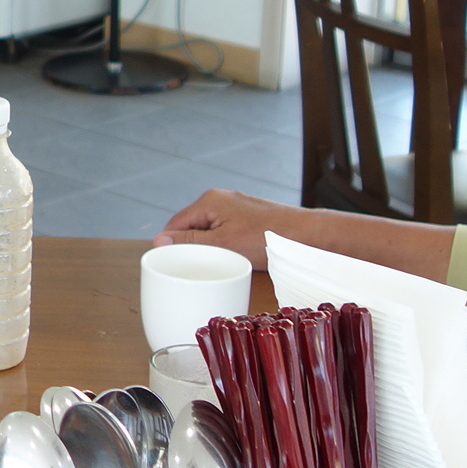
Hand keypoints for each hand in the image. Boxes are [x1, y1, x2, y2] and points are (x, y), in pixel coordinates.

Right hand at [152, 188, 298, 262]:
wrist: (306, 235)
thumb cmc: (267, 238)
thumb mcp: (223, 244)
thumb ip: (190, 242)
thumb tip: (160, 241)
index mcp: (209, 201)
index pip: (175, 224)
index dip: (171, 245)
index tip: (171, 266)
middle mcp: (220, 199)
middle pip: (192, 227)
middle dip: (192, 247)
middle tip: (197, 268)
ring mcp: (236, 207)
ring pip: (209, 230)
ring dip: (209, 247)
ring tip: (218, 264)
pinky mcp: (248, 216)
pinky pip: (225, 231)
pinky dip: (225, 245)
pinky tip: (234, 258)